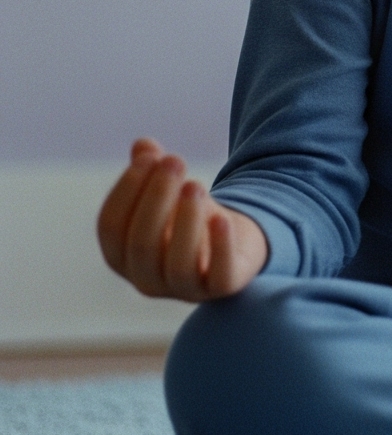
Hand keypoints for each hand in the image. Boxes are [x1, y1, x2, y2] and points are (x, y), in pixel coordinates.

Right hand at [95, 138, 267, 300]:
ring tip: (196, 184)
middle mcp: (146, 280)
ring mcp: (183, 290)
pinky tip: (222, 217)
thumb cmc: (190, 218)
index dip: (126, 190)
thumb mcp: (171, 193)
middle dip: (157, 198)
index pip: (111, 227)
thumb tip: (143, 144)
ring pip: (178, 263)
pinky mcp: (221, 289)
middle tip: (175, 161)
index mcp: (122, 256)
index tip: (148, 157)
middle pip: (142, 243)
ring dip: (185, 220)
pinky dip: (219, 247)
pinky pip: (219, 276)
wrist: (236, 243)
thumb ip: (153, 171)